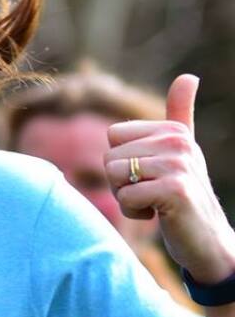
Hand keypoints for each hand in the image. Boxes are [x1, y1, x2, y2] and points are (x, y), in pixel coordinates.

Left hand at [109, 75, 234, 284]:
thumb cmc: (184, 196)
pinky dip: (134, 212)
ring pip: (115, 176)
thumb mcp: (181, 152)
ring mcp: (178, 164)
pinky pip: (126, 197)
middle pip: (109, 157)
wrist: (206, 239)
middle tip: (149, 193)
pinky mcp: (175, 190)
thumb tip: (188, 77)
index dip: (121, 162)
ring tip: (154, 203)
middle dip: (120, 182)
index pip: (113, 136)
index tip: (148, 175)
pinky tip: (158, 215)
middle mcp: (178, 142)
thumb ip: (180, 116)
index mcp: (173, 130)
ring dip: (126, 198)